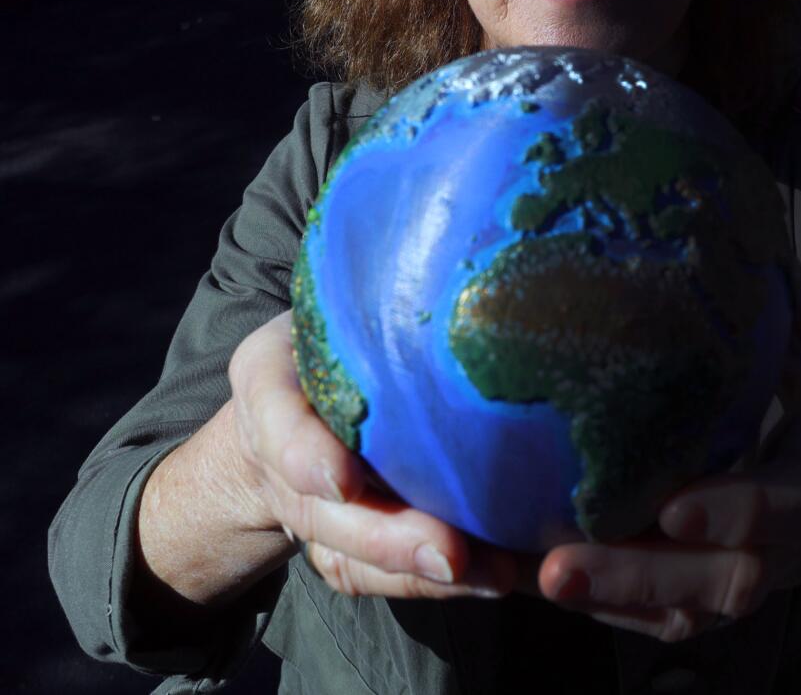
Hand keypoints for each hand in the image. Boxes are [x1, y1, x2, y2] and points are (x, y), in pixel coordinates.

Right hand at [229, 311, 535, 600]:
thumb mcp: (322, 299)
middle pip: (326, 517)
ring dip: (423, 576)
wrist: (285, 411)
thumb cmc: (320, 338)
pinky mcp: (354, 546)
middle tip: (449, 553)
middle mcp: (285, 466)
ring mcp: (317, 515)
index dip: (304, 455)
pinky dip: (445, 583)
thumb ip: (355, 287)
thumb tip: (449, 240)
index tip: (338, 480)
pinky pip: (390, 577)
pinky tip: (507, 574)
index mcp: (268, 391)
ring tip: (494, 574)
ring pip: (358, 560)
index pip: (277, 424)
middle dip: (387, 539)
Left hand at [534, 271, 800, 639]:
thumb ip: (786, 303)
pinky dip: (617, 607)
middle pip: (722, 578)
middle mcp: (797, 541)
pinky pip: (677, 616)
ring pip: (690, 607)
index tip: (676, 509)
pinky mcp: (737, 589)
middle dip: (640, 574)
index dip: (734, 511)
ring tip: (533, 578)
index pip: (784, 503)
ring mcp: (766, 574)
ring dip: (612, 598)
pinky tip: (549, 586)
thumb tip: (732, 222)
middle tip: (558, 567)